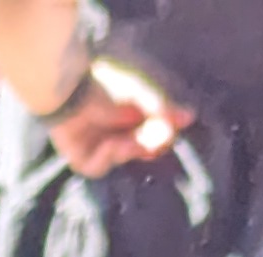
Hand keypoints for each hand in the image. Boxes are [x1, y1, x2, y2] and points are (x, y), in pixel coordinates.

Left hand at [52, 63, 190, 172]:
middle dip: (150, 145)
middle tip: (157, 139)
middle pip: (142, 150)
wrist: (73, 88)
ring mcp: (99, 148)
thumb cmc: (107, 84)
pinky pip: (101, 166)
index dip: (164, 137)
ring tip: (129, 140)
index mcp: (132, 117)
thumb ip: (163, 109)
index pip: (154, 135)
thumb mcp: (141, 96)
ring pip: (123, 158)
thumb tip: (190, 116)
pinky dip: (108, 155)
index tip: (172, 132)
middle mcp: (117, 133)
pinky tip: (109, 144)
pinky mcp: (83, 160)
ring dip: (131, 149)